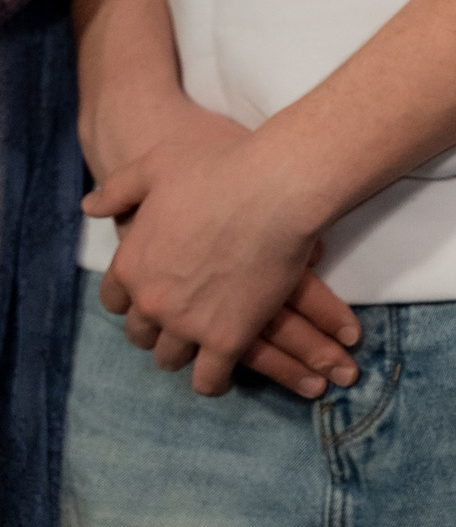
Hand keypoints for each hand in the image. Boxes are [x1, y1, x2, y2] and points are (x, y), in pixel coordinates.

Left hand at [87, 124, 345, 397]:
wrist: (277, 187)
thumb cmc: (220, 168)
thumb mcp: (158, 164)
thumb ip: (119, 189)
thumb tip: (88, 206)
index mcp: (131, 264)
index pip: (115, 301)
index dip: (134, 296)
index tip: (156, 290)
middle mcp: (152, 301)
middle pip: (141, 335)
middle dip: (158, 326)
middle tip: (185, 312)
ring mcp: (188, 325)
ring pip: (171, 359)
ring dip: (184, 349)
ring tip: (205, 336)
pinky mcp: (226, 340)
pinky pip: (209, 381)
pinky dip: (215, 378)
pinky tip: (227, 360)